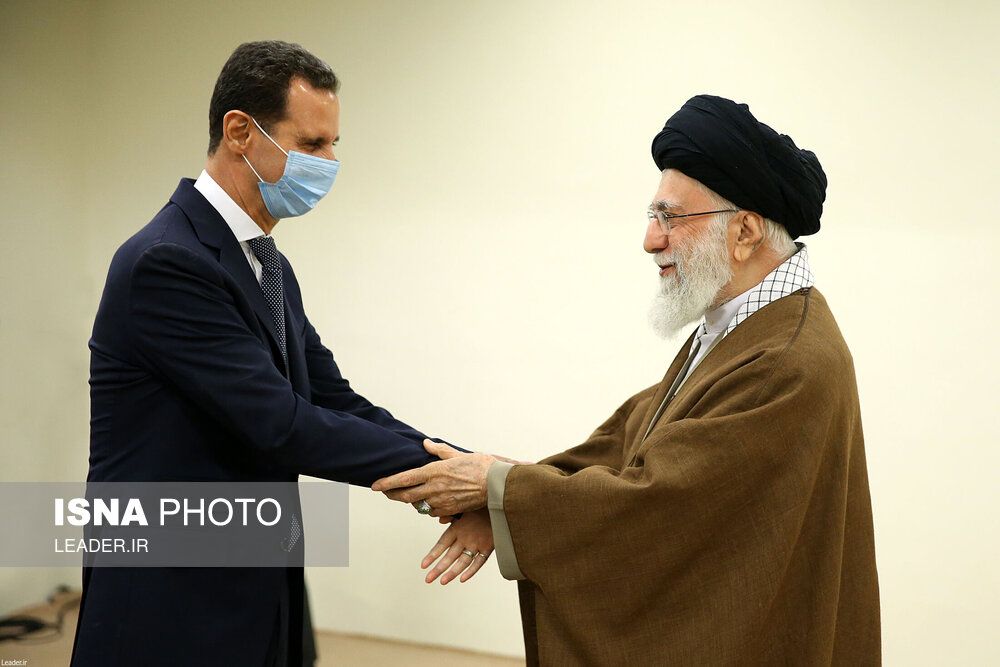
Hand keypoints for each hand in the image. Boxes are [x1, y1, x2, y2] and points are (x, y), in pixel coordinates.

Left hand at [372, 440, 494, 515]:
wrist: (497, 485)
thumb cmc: (480, 467)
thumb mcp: (457, 454)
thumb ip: (439, 450)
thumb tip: (426, 444)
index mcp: (434, 472)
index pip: (404, 479)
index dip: (387, 483)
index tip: (375, 485)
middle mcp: (435, 489)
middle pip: (405, 496)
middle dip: (392, 494)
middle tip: (385, 492)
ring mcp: (442, 502)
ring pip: (418, 506)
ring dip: (410, 501)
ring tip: (407, 495)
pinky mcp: (450, 511)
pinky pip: (432, 512)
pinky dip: (426, 507)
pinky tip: (428, 502)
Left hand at [422, 508, 493, 583]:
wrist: (499, 504)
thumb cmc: (481, 506)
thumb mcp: (464, 507)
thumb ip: (451, 515)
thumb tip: (440, 520)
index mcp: (457, 527)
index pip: (441, 544)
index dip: (432, 555)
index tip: (423, 565)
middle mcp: (465, 537)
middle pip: (449, 556)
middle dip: (438, 569)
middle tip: (428, 579)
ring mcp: (477, 543)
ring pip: (462, 562)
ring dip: (452, 573)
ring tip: (443, 581)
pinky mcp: (488, 547)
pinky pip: (479, 562)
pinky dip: (471, 571)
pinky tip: (462, 579)